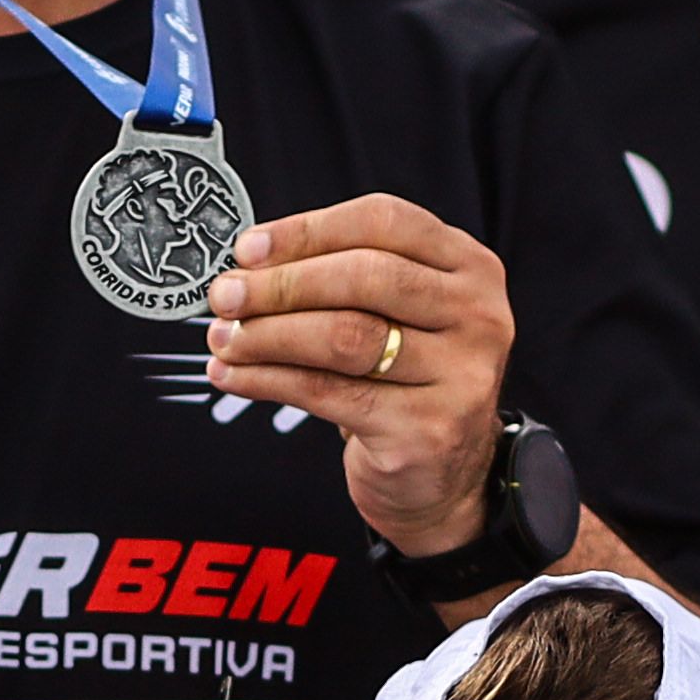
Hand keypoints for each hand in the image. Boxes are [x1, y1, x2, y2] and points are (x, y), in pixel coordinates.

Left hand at [201, 197, 511, 558]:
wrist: (442, 477)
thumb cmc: (405, 383)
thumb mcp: (395, 316)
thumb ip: (341, 279)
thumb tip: (249, 265)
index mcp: (468, 267)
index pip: (384, 222)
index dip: (307, 230)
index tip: (248, 248)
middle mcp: (476, 315)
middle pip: (365, 276)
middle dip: (281, 284)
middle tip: (225, 295)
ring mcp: (459, 374)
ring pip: (344, 336)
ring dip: (268, 334)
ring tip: (224, 339)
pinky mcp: (426, 429)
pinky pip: (328, 392)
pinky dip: (267, 380)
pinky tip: (234, 375)